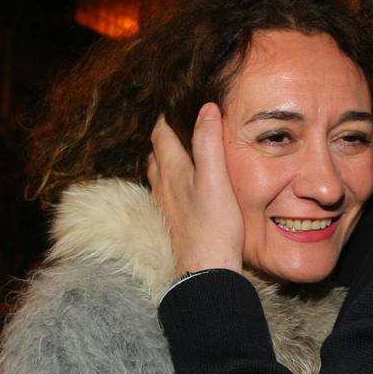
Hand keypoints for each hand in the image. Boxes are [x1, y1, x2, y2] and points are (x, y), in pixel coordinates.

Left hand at [147, 103, 243, 276]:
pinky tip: (185, 184)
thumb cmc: (213, 226)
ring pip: (159, 171)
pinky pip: (166, 190)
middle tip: (182, 120)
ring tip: (182, 147)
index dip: (169, 116)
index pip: (161, 133)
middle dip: (166, 133)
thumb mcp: (215, 179)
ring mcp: (165, 204)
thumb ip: (208, 143)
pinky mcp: (172, 220)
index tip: (180, 102)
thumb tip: (205, 109)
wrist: (206, 271)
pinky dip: (172, 177)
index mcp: (172, 170)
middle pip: (157, 150)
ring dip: (166, 156)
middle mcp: (163, 185)